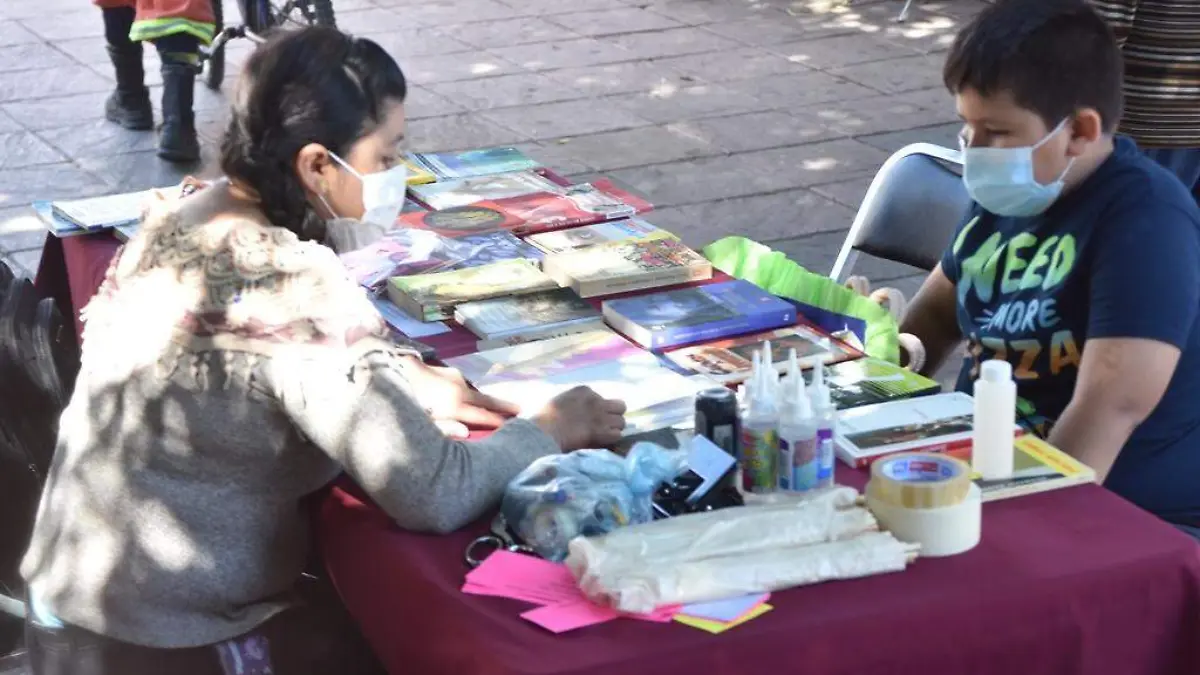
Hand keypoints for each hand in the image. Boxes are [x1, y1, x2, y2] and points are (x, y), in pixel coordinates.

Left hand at [396, 356, 519, 428]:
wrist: (389, 366)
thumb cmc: (404, 400)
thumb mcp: (419, 421)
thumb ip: (443, 429)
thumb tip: (466, 434)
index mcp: (455, 405)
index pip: (483, 416)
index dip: (499, 421)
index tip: (516, 425)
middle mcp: (460, 389)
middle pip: (487, 399)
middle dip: (504, 405)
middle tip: (522, 409)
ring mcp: (455, 377)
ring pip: (476, 391)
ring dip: (487, 398)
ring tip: (500, 405)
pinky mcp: (448, 371)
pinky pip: (465, 385)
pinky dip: (472, 392)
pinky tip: (471, 396)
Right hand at [531, 386, 627, 450]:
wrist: (542, 433)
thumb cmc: (543, 421)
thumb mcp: (560, 402)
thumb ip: (574, 403)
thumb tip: (580, 413)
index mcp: (584, 391)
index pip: (603, 399)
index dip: (599, 410)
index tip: (590, 419)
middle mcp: (596, 400)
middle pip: (620, 407)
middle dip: (613, 417)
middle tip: (604, 428)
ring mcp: (600, 415)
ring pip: (621, 422)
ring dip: (613, 430)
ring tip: (602, 438)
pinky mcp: (601, 431)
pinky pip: (617, 435)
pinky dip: (611, 441)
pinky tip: (601, 443)